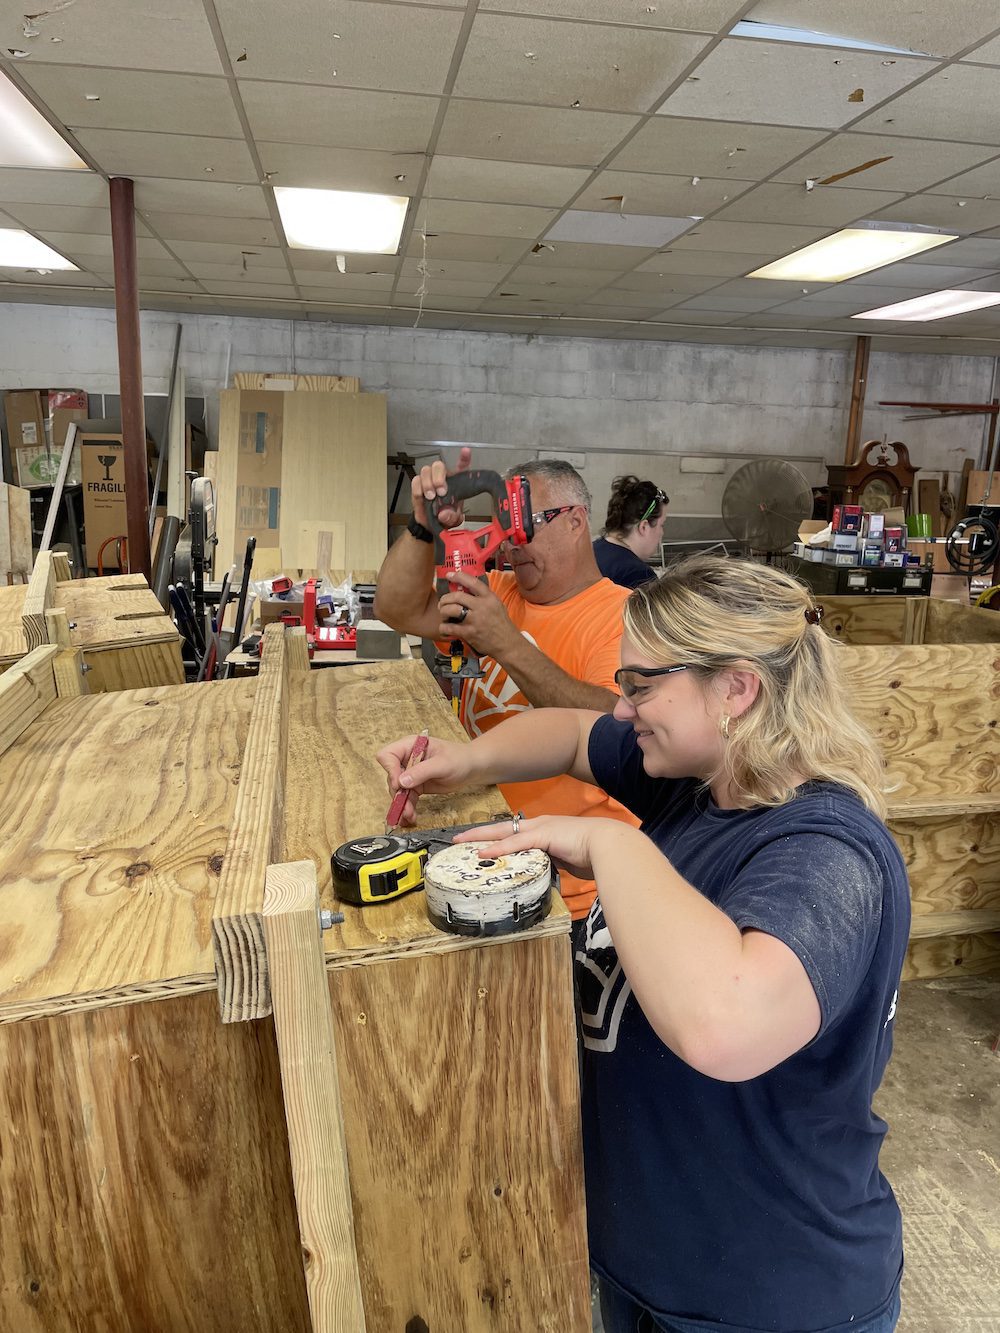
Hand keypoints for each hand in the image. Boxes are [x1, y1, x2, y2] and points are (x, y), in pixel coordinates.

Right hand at [376, 734, 475, 826]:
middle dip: (397, 793)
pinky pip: (407, 798)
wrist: (471, 768)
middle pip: (391, 776)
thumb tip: (401, 781)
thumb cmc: (460, 758)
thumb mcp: (442, 764)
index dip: (390, 770)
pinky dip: (408, 807)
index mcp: (411, 746)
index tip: (399, 784)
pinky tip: (410, 817)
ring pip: (398, 790)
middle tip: (404, 807)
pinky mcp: (416, 786)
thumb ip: (421, 771)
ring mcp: (411, 773)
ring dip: (402, 804)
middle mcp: (407, 759)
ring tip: (409, 815)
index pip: (388, 755)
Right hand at [411, 445, 471, 527]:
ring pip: (426, 470)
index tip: (465, 452)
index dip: (464, 458)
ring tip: (431, 496)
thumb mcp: (453, 520)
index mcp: (456, 482)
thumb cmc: (445, 516)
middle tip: (441, 491)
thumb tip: (444, 513)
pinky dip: (418, 489)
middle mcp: (442, 478)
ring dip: (428, 483)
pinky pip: (415, 480)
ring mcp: (429, 480)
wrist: (430, 524)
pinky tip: (423, 496)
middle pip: (439, 465)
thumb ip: (451, 517)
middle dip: (439, 477)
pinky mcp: (418, 486)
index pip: (461, 466)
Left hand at [438, 569, 518, 657]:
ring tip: (444, 614)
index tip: (449, 575)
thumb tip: (467, 589)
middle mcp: (482, 607)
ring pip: (450, 609)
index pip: (472, 582)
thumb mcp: (497, 605)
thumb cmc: (501, 625)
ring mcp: (475, 620)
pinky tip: (445, 628)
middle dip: (445, 599)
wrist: (507, 643)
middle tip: (443, 602)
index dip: (459, 576)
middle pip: (457, 596)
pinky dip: (443, 627)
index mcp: (489, 598)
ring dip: (443, 611)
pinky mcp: (469, 633)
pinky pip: (449, 627)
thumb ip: (483, 597)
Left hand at [453, 814, 597, 881]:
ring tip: (461, 843)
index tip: (480, 843)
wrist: (609, 845)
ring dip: (481, 838)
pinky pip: (515, 842)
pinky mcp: (543, 836)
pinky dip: (497, 848)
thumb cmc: (594, 854)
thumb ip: (554, 862)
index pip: (514, 833)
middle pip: (502, 828)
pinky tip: (483, 853)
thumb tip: (547, 872)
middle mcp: (540, 825)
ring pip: (503, 832)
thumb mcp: (568, 859)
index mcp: (546, 829)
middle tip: (459, 838)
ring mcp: (541, 829)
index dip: (496, 837)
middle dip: (479, 833)